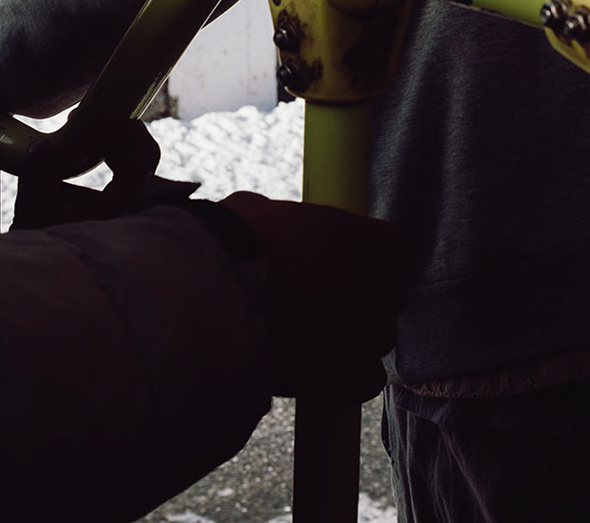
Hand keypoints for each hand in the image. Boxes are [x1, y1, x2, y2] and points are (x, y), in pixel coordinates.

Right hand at [218, 192, 408, 399]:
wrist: (191, 302)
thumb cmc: (217, 245)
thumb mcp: (253, 210)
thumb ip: (286, 221)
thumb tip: (277, 222)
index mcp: (345, 236)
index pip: (398, 248)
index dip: (381, 255)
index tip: (365, 260)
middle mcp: (358, 285)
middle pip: (395, 294)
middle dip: (374, 294)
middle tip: (342, 296)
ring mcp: (347, 333)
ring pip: (383, 337)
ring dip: (365, 334)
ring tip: (335, 333)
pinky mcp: (327, 374)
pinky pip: (368, 379)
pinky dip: (357, 375)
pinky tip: (336, 367)